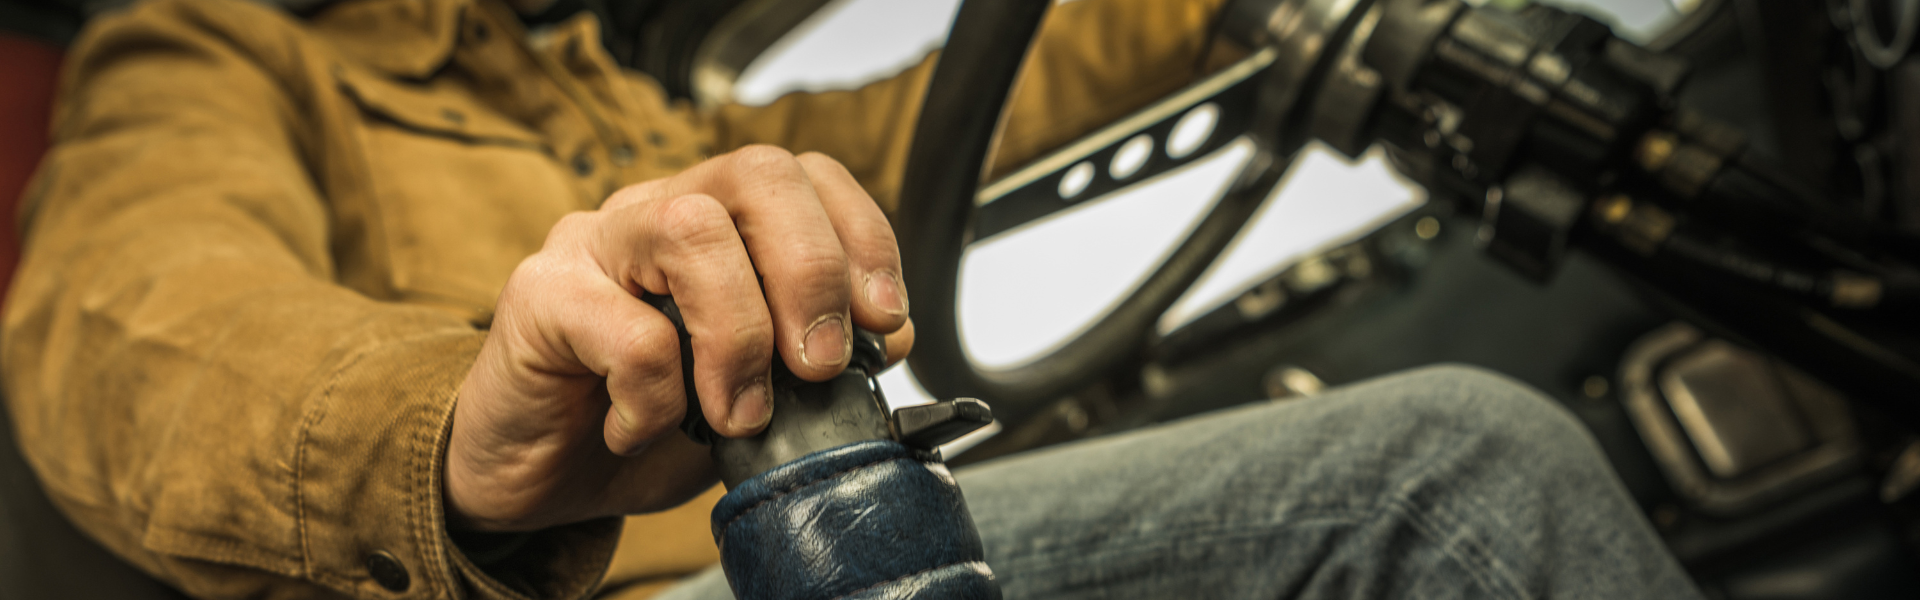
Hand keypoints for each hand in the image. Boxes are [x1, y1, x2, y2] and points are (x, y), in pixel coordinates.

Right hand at [446, 146, 914, 531]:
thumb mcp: (752, 393)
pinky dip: (654, 397)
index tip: (883, 319)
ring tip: (738, 415)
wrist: (537, 477)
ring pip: (690, 232)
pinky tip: (639, 433)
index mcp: (717, 221)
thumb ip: (812, 359)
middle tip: (818, 365)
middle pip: (756, 175)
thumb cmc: (642, 420)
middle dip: (812, 271)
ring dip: (739, 333)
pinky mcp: (537, 297)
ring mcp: (593, 245)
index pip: (804, 176)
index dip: (860, 236)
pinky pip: (625, 330)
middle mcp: (655, 212)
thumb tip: (889, 335)